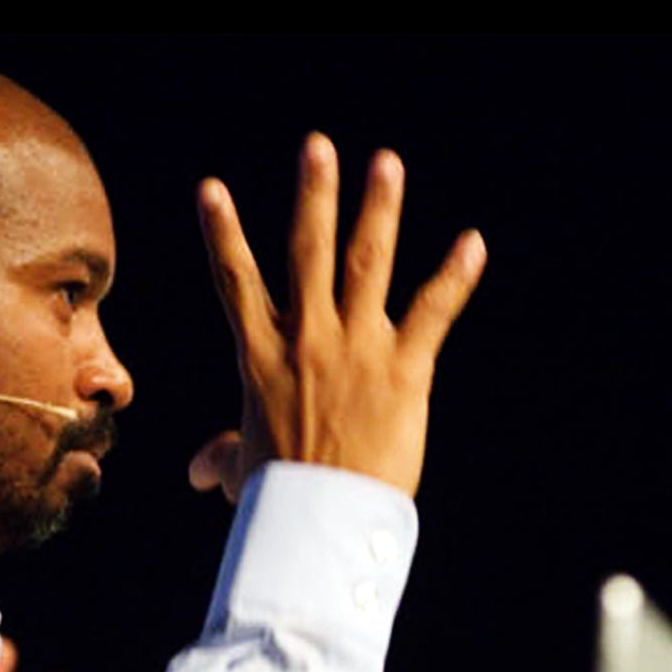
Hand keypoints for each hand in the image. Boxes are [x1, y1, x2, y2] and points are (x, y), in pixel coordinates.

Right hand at [191, 132, 485, 500]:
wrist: (319, 524)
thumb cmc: (275, 502)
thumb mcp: (241, 472)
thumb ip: (222, 456)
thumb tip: (198, 470)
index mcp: (261, 358)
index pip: (234, 283)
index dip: (222, 233)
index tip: (210, 189)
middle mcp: (306, 340)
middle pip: (306, 252)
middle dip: (313, 196)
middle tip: (317, 146)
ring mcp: (356, 350)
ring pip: (365, 264)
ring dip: (377, 210)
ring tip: (385, 162)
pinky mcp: (404, 371)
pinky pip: (432, 313)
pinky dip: (455, 277)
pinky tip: (473, 241)